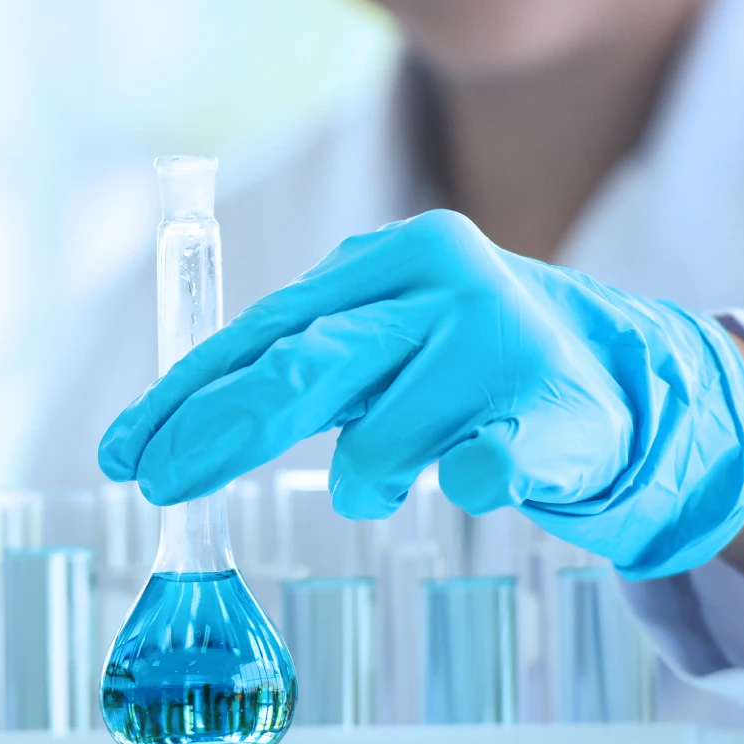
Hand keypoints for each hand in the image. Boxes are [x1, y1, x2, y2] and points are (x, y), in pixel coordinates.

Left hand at [96, 209, 743, 579]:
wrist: (617, 387)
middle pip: (305, 367)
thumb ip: (291, 364)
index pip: (265, 330)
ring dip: (369, 479)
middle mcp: (445, 286)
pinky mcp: (549, 416)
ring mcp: (501, 346)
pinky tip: (471, 475)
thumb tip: (163, 433)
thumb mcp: (378, 340)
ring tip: (409, 464)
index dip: (186, 396)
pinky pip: (472, 473)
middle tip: (161, 485)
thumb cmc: (460, 366)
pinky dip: (458, 483)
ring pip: (375, 447)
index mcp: (392, 258)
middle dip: (220, 432)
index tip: (126, 452)